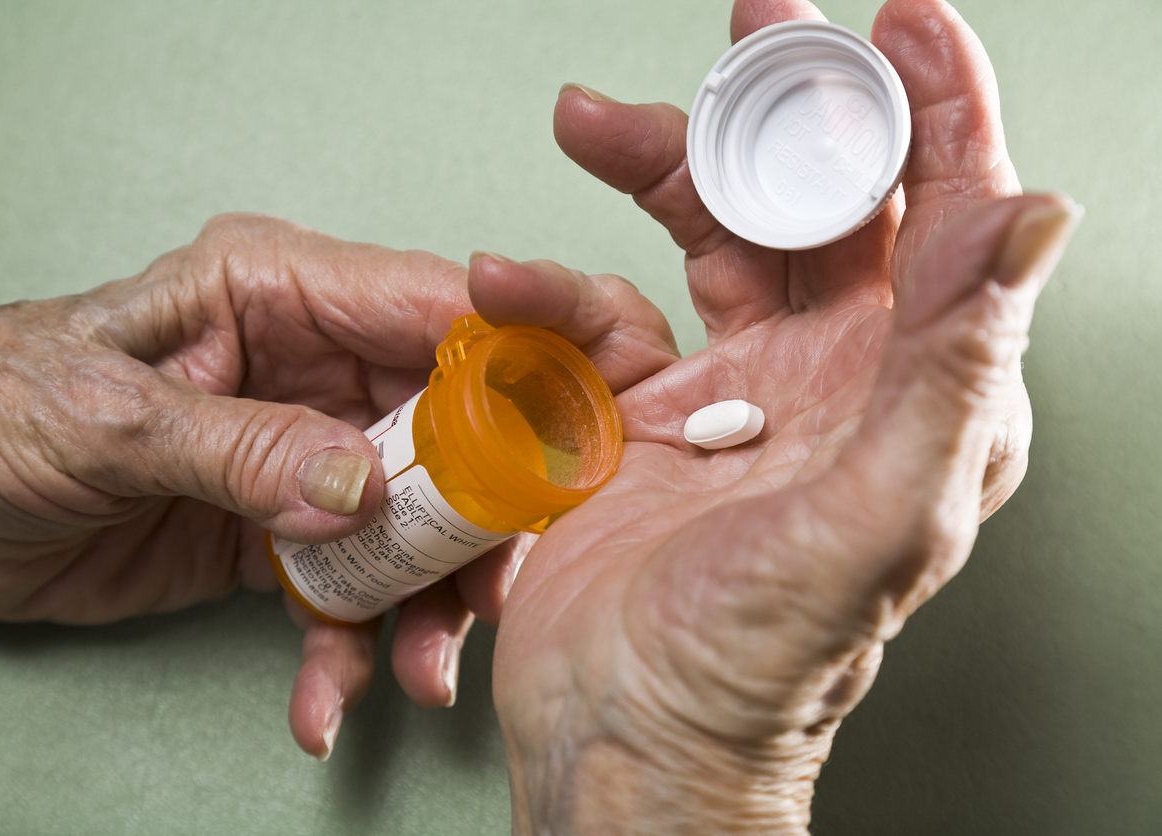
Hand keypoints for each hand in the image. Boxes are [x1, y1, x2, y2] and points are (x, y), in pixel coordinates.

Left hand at [0, 215, 678, 758]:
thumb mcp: (107, 418)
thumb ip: (238, 447)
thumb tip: (361, 487)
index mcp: (278, 293)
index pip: (429, 306)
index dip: (517, 356)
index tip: (574, 430)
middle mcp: (309, 369)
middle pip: (447, 432)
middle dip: (478, 519)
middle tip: (495, 593)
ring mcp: (300, 456)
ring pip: (408, 525)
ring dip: (422, 606)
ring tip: (415, 676)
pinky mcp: (278, 534)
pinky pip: (344, 591)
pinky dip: (344, 650)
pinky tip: (323, 702)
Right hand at [489, 0, 1080, 831]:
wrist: (626, 739)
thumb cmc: (751, 668)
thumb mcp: (869, 521)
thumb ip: (952, 373)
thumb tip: (1037, 223)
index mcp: (914, 398)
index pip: (950, 222)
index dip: (934, 113)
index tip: (900, 27)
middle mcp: (832, 382)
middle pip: (821, 207)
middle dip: (786, 109)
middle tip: (756, 35)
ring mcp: (735, 393)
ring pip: (709, 239)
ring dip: (655, 169)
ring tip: (590, 122)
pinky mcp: (645, 415)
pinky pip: (604, 312)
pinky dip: (552, 285)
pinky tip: (509, 280)